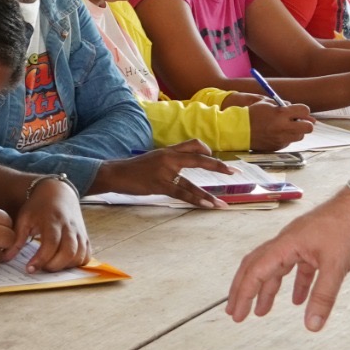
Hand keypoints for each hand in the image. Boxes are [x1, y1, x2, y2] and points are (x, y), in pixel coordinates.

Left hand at [13, 177, 90, 270]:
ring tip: (51, 265)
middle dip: (54, 266)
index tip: (29, 268)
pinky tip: (64, 263)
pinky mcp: (85, 236)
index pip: (50, 244)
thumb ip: (17, 239)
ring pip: (79, 255)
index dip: (41, 259)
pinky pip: (86, 255)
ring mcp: (79, 232)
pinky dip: (77, 263)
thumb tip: (6, 257)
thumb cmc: (38, 206)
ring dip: (66, 266)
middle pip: (68, 252)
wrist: (57, 192)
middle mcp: (69, 226)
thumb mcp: (24, 218)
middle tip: (41, 268)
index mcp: (52, 220)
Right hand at [90, 143, 229, 207]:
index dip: (207, 150)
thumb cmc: (134, 169)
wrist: (115, 173)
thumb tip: (182, 167)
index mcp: (168, 150)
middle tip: (234, 173)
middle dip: (219, 166)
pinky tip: (206, 205)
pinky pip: (183, 193)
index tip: (217, 161)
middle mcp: (169, 158)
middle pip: (200, 158)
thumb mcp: (153, 158)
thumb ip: (169, 160)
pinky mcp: (160, 185)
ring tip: (221, 204)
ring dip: (208, 195)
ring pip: (193, 182)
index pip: (193, 144)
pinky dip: (196, 200)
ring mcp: (165, 172)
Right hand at [226, 192, 349, 330]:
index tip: (237, 313)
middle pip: (256, 267)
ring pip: (275, 268)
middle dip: (245, 291)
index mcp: (285, 245)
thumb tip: (312, 325)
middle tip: (236, 312)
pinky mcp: (312, 245)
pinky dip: (294, 284)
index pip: (255, 271)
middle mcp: (286, 242)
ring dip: (267, 290)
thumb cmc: (347, 226)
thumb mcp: (335, 266)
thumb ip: (323, 297)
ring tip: (262, 311)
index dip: (244, 294)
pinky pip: (296, 267)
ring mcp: (298, 243)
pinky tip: (297, 299)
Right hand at [246, 101, 314, 150]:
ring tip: (286, 127)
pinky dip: (286, 137)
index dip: (303, 111)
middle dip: (306, 123)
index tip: (299, 111)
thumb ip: (285, 106)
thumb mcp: (268, 104)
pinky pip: (289, 142)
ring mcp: (281, 138)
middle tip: (299, 121)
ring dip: (297, 131)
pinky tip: (277, 133)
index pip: (305, 111)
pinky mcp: (278, 146)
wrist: (238, 130)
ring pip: (300, 136)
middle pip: (308, 127)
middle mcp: (284, 127)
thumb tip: (303, 112)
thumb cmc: (252, 114)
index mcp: (281, 113)